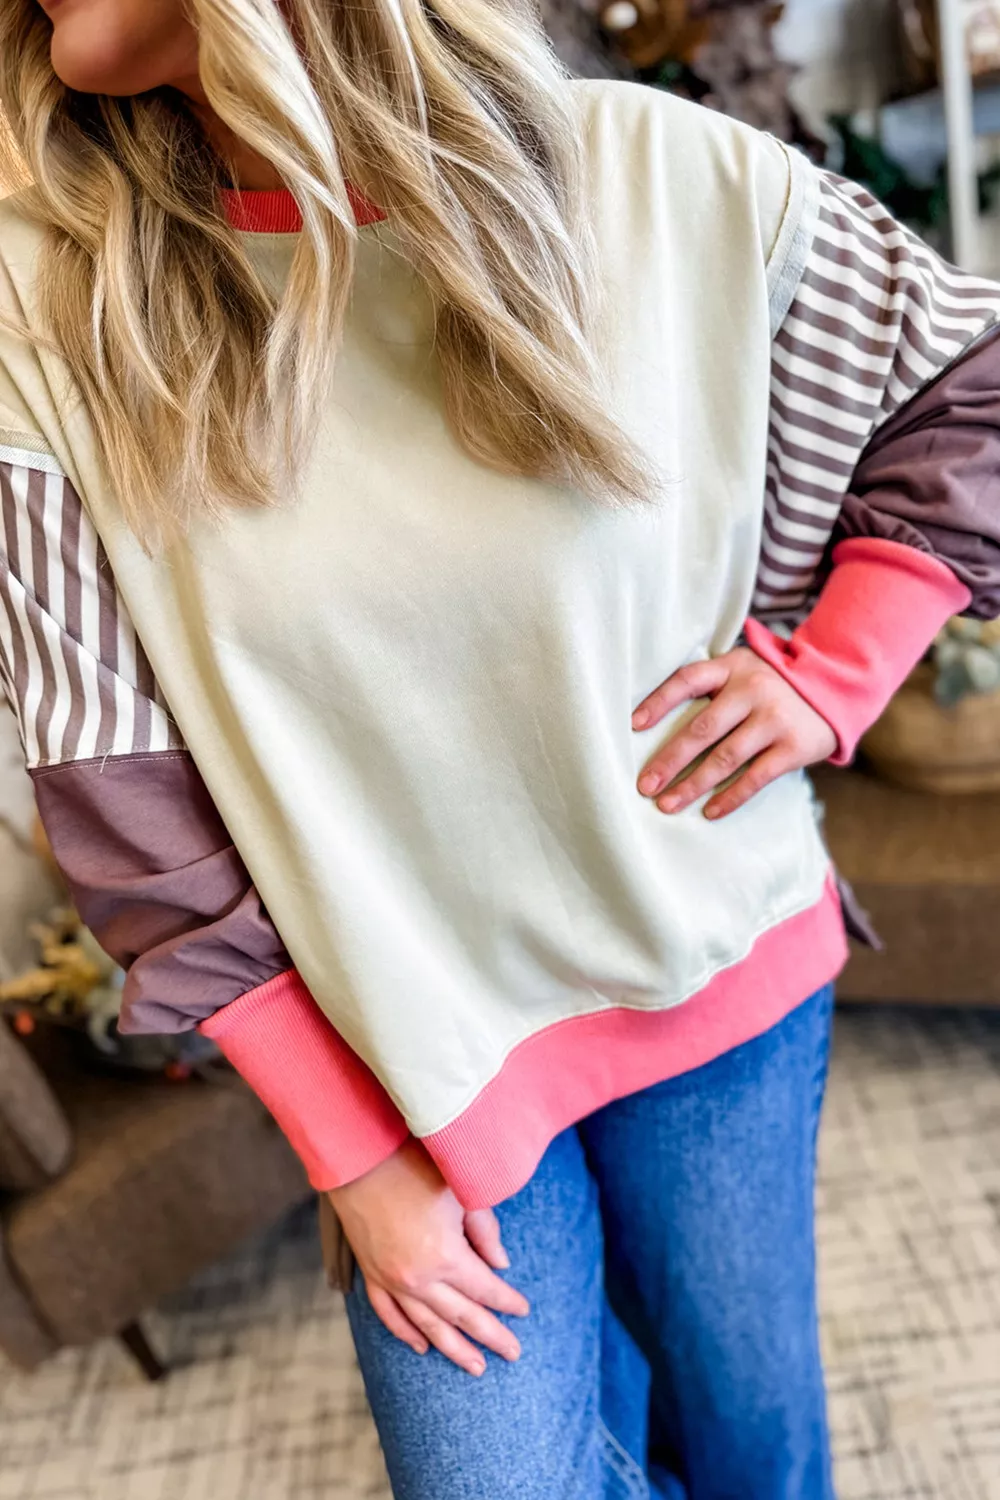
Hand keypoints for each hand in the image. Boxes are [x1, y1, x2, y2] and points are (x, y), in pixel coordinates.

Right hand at [329, 1139, 528, 1376]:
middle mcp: (417, 1277)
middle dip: (490, 1335)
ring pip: (426, 1325)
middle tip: (513, 1354)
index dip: (507, 1301)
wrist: (359, 1157)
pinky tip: (422, 1345)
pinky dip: (405, 1333)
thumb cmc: (414, 1166)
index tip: (524, 1310)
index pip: (484, 1288)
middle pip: (461, 1315)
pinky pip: (389, 1314)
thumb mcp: (460, 1192)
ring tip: (476, 1366)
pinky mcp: (370, 1273)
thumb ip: (485, 1230)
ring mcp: (390, 1279)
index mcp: (444, 1255)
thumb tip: (501, 1264)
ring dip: (452, 1348)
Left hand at [631, 647, 836, 819]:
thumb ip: (711, 686)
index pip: (687, 680)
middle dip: (669, 760)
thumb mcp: (743, 670)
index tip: (633, 726)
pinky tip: (709, 811)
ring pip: (725, 758)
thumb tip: (655, 722)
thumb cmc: (772, 685)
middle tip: (645, 785)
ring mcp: (774, 719)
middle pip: (702, 729)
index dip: (658, 702)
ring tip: (667, 805)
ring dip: (692, 785)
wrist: (835, 687)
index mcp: (732, 668)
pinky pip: (755, 777)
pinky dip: (730, 796)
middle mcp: (753, 690)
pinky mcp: (793, 747)